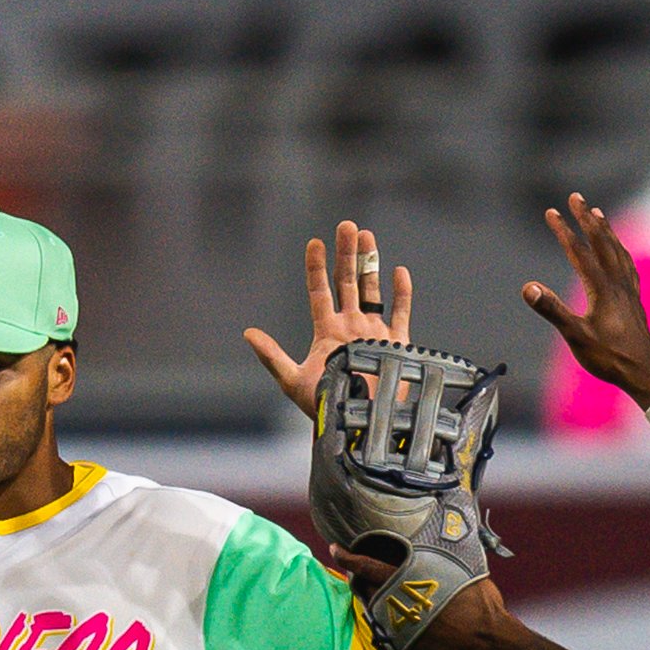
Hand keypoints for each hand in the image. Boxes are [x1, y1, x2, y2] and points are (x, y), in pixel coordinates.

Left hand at [242, 220, 412, 417]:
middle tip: (347, 225)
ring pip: (373, 289)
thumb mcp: (292, 380)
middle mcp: (350, 326)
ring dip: (371, 263)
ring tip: (367, 235)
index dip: (316, 267)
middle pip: (347, 281)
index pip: (319, 291)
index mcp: (327, 331)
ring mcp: (373, 332)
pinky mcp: (396, 343)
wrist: (358, 424)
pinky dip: (401, 293)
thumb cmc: (324, 406)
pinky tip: (399, 272)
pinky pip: (400, 312)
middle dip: (346, 253)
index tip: (315, 242)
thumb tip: (248, 333)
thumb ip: (272, 356)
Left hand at [323, 544, 515, 649]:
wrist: (489, 642)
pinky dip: (385, 621)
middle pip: (363, 589)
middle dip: (358, 579)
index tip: (336, 549)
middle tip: (358, 571)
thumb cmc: (482, 604)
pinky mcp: (404, 647)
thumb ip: (443, 559)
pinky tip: (394, 616)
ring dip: (370, 600)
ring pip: (371, 610)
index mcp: (409, 582)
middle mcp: (398, 605)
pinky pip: (385, 631)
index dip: (348, 557)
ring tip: (377, 592)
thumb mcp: (464, 571)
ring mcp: (398, 628)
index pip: (367, 566)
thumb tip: (448, 537)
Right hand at [524, 193, 649, 404]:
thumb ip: (552, 310)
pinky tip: (619, 250)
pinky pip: (627, 264)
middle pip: (601, 242)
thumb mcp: (575, 336)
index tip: (550, 212)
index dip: (563, 230)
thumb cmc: (608, 357)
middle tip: (575, 197)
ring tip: (597, 213)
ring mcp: (628, 290)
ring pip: (616, 250)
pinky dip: (620, 250)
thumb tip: (528, 287)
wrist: (643, 372)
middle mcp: (617, 283)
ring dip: (604, 229)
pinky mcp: (634, 299)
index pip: (578, 252)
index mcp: (601, 289)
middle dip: (586, 218)